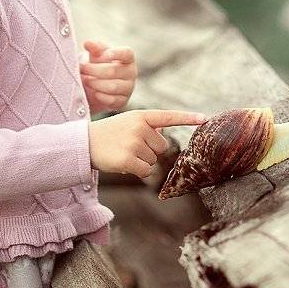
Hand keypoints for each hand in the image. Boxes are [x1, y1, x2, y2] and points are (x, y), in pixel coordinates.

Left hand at [80, 40, 136, 113]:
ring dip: (95, 83)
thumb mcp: (96, 54)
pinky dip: (100, 96)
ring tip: (84, 80)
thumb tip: (88, 43)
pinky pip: (112, 100)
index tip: (103, 55)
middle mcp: (131, 72)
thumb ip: (94, 47)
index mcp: (127, 58)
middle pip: (114, 71)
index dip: (116, 53)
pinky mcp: (123, 102)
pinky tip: (93, 92)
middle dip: (94, 70)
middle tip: (81, 68)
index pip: (127, 53)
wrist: (97, 83)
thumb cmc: (99, 64)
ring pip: (112, 87)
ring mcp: (128, 88)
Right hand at [88, 109, 208, 178]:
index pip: (169, 116)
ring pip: (153, 160)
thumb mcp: (128, 122)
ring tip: (123, 152)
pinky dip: (136, 171)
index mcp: (141, 116)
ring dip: (141, 161)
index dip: (188, 118)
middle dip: (149, 150)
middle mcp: (140, 127)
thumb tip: (163, 133)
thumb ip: (147, 126)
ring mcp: (134, 143)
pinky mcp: (129, 159)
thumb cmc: (109, 134)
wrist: (84, 143)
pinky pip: (145, 171)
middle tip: (130, 146)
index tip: (205, 119)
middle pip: (161, 147)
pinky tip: (123, 162)